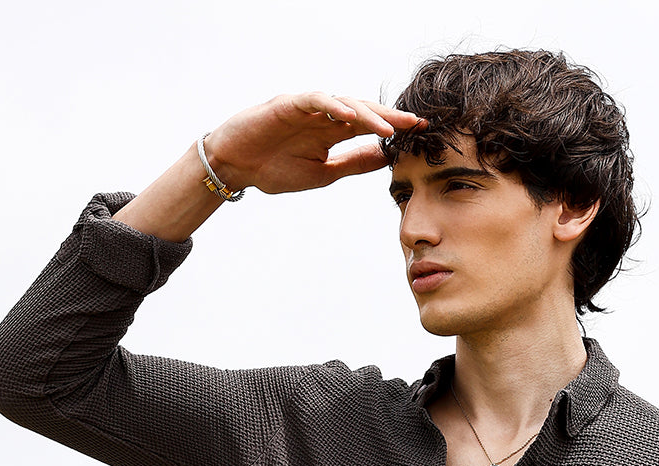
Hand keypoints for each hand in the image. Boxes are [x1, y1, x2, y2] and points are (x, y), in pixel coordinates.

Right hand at [203, 92, 426, 195]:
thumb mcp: (324, 173)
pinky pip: (314, 100)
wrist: (237, 167)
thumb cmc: (275, 169)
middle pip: (363, 111)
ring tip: (389, 129)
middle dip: (390, 116)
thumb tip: (384, 158)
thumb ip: (353, 163)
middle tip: (416, 123)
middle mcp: (324, 116)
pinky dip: (332, 105)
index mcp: (332, 132)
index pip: (369, 126)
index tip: (421, 133)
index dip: (394, 128)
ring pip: (344, 103)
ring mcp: (307, 108)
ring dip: (368, 115)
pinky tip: (349, 116)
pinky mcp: (288, 104)